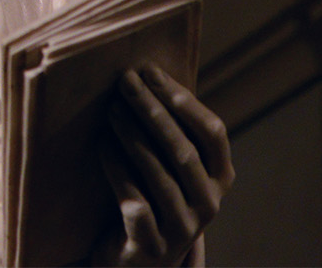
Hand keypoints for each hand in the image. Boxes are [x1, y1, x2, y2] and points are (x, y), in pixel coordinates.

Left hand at [93, 65, 234, 265]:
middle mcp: (209, 203)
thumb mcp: (173, 166)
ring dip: (132, 136)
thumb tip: (146, 73)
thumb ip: (172, 130)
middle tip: (125, 82)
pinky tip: (101, 144)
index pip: (212, 132)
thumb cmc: (154, 195)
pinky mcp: (152, 245)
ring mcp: (182, 227)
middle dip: (152, 111)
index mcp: (220, 177)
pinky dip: (117, 169)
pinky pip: (134, 202)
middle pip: (183, 150)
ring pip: (159, 175)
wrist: (139, 260)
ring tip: (111, 108)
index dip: (183, 100)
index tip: (151, 72)